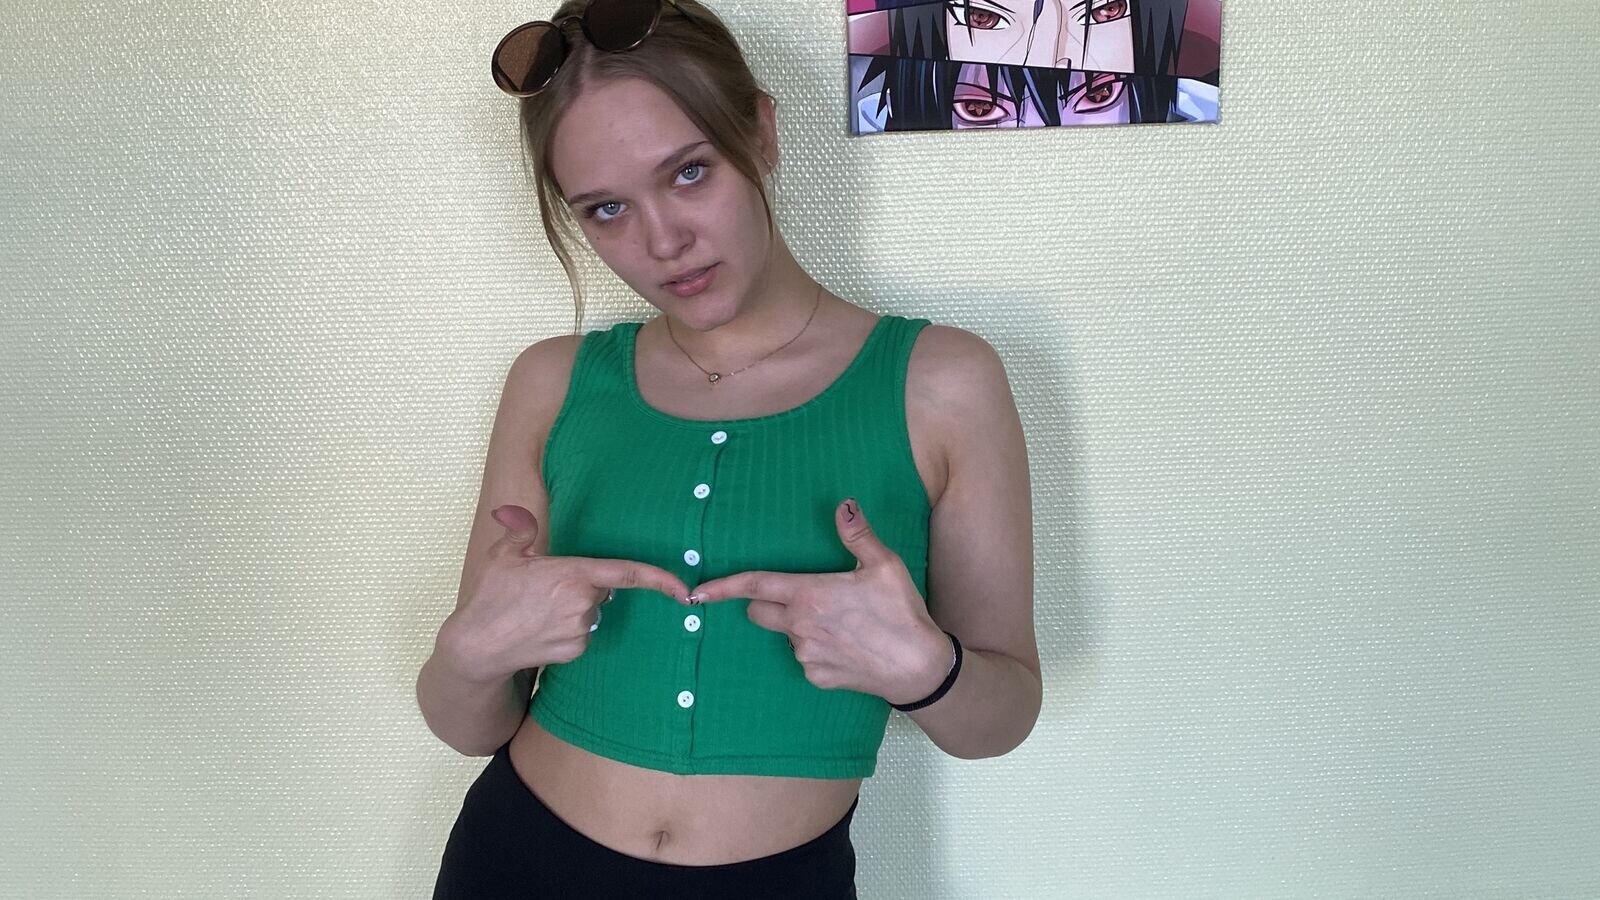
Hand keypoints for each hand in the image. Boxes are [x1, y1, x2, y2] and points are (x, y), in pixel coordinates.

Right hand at [441, 504, 691, 682]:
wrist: (477, 647)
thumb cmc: (490, 598)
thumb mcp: (503, 556)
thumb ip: (519, 530)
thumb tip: (510, 512)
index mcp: (572, 574)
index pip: (628, 572)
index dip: (661, 579)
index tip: (685, 588)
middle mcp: (583, 603)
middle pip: (603, 589)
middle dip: (585, 585)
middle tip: (549, 588)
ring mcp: (581, 630)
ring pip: (593, 612)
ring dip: (576, 608)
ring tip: (539, 609)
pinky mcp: (576, 651)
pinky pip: (584, 635)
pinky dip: (570, 630)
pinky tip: (542, 628)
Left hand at [684, 498, 950, 705]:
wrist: (917, 668)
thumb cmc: (901, 612)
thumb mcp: (884, 565)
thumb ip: (858, 535)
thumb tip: (843, 505)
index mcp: (808, 595)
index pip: (754, 586)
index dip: (721, 587)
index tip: (696, 591)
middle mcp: (799, 626)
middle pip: (759, 612)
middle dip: (766, 602)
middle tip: (802, 595)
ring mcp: (805, 654)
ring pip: (786, 635)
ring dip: (799, 626)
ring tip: (841, 622)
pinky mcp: (816, 677)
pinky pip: (805, 657)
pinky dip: (817, 649)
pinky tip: (846, 645)